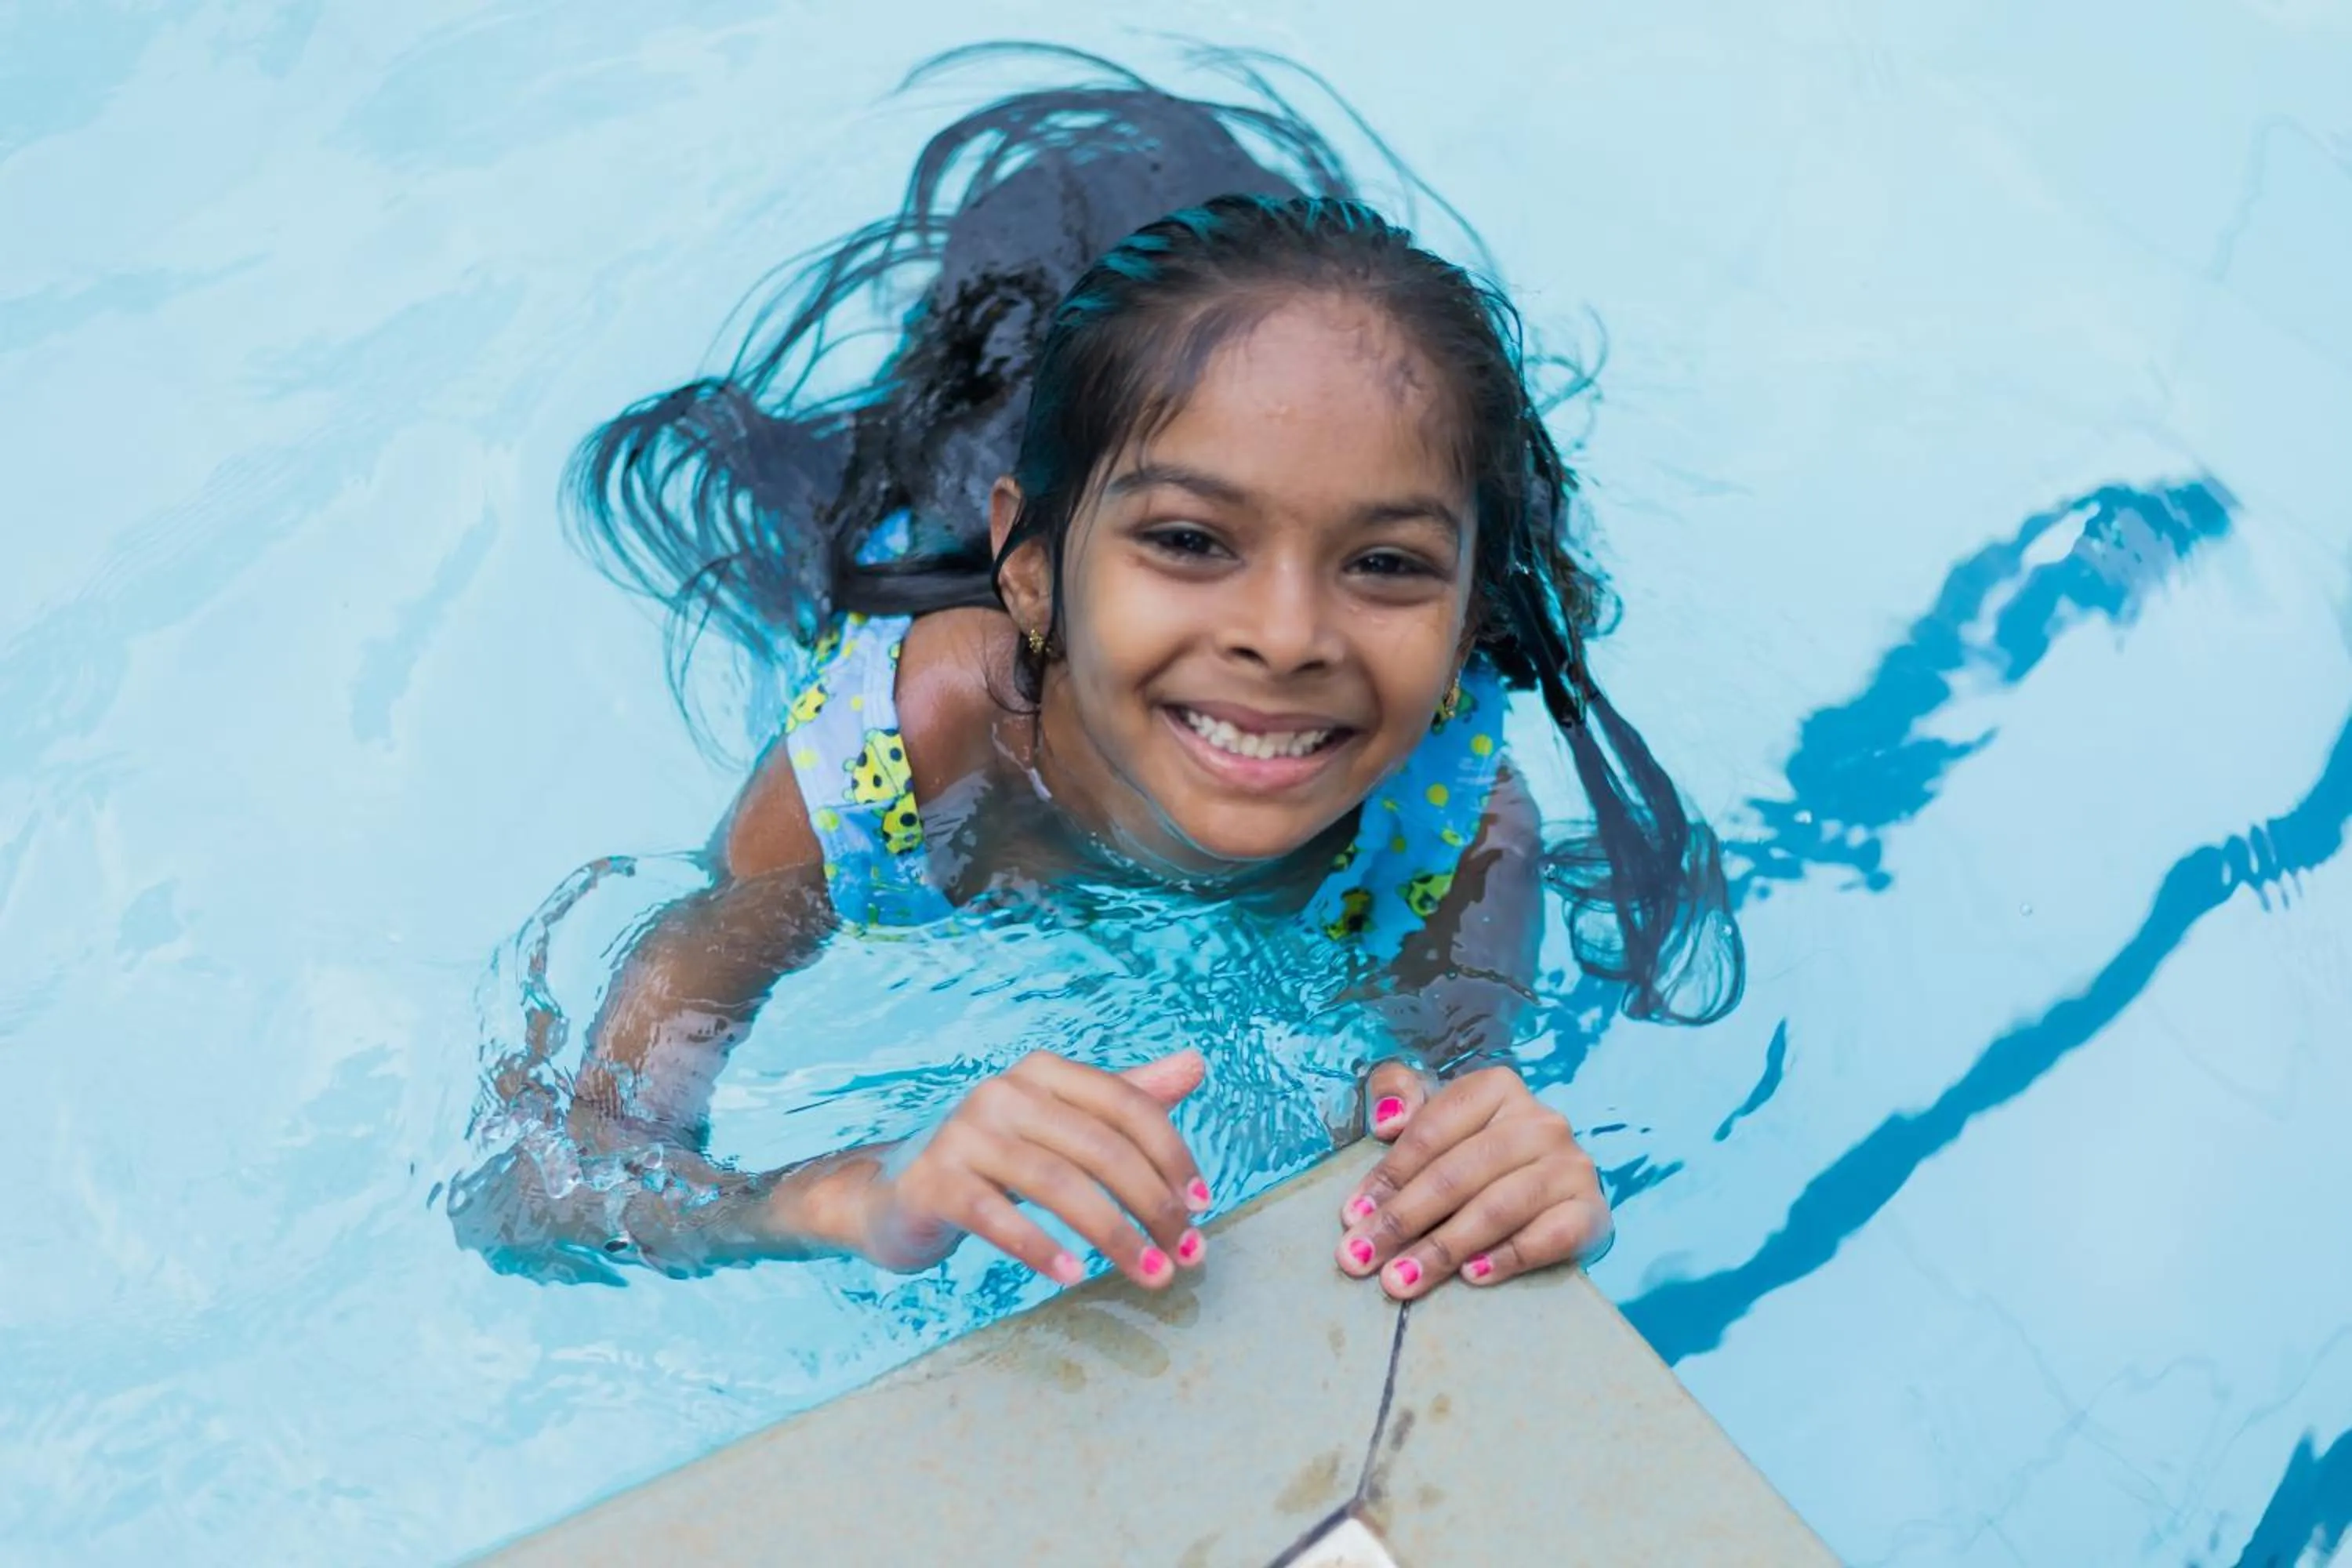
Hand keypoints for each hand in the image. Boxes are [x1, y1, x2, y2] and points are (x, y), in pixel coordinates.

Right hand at [854, 1048, 1211, 1287]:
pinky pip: (996, 1216)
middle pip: (1101, 1148)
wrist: (897, 1191)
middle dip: (1154, 1206)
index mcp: (1043, 1072)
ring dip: (1114, 1236)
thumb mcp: (1062, 1124)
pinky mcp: (934, 1181)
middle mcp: (1003, 1091)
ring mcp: (964, 1134)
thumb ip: (1126, 1097)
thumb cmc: (996, 1159)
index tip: (1203, 1208)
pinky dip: (1041, 1248)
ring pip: (1058, 1185)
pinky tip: (1074, 1277)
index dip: (1172, 1156)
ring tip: (1152, 1275)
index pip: (1128, 1106)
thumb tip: (1196, 1063)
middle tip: (1187, 1256)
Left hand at [1335, 1061, 1608, 1298]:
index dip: (1388, 1175)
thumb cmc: (1472, 1149)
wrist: (1548, 1188)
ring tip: (1401, 1280)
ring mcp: (1570, 1166)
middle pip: (1459, 1173)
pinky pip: (1549, 1236)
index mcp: (1497, 1089)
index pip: (1432, 1131)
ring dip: (1443, 1247)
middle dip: (1403, 1219)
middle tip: (1360, 1259)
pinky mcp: (1590, 1210)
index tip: (1352, 1216)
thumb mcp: (1433, 1110)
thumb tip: (1387, 1120)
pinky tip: (1471, 1275)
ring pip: (1497, 1208)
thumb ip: (1398, 1091)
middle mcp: (1540, 1122)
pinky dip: (1508, 1256)